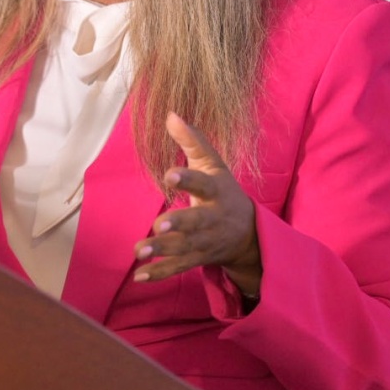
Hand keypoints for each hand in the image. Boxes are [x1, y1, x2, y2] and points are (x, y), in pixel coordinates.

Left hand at [132, 113, 260, 296]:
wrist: (250, 234)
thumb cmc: (223, 191)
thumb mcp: (213, 164)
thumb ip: (192, 141)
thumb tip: (170, 114)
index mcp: (216, 191)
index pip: (203, 184)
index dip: (188, 179)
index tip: (169, 175)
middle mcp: (213, 219)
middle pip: (197, 222)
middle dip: (179, 224)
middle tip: (158, 225)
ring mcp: (206, 242)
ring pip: (185, 248)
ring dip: (162, 251)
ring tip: (139, 250)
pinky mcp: (197, 259)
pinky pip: (179, 268)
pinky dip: (159, 273)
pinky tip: (139, 275)